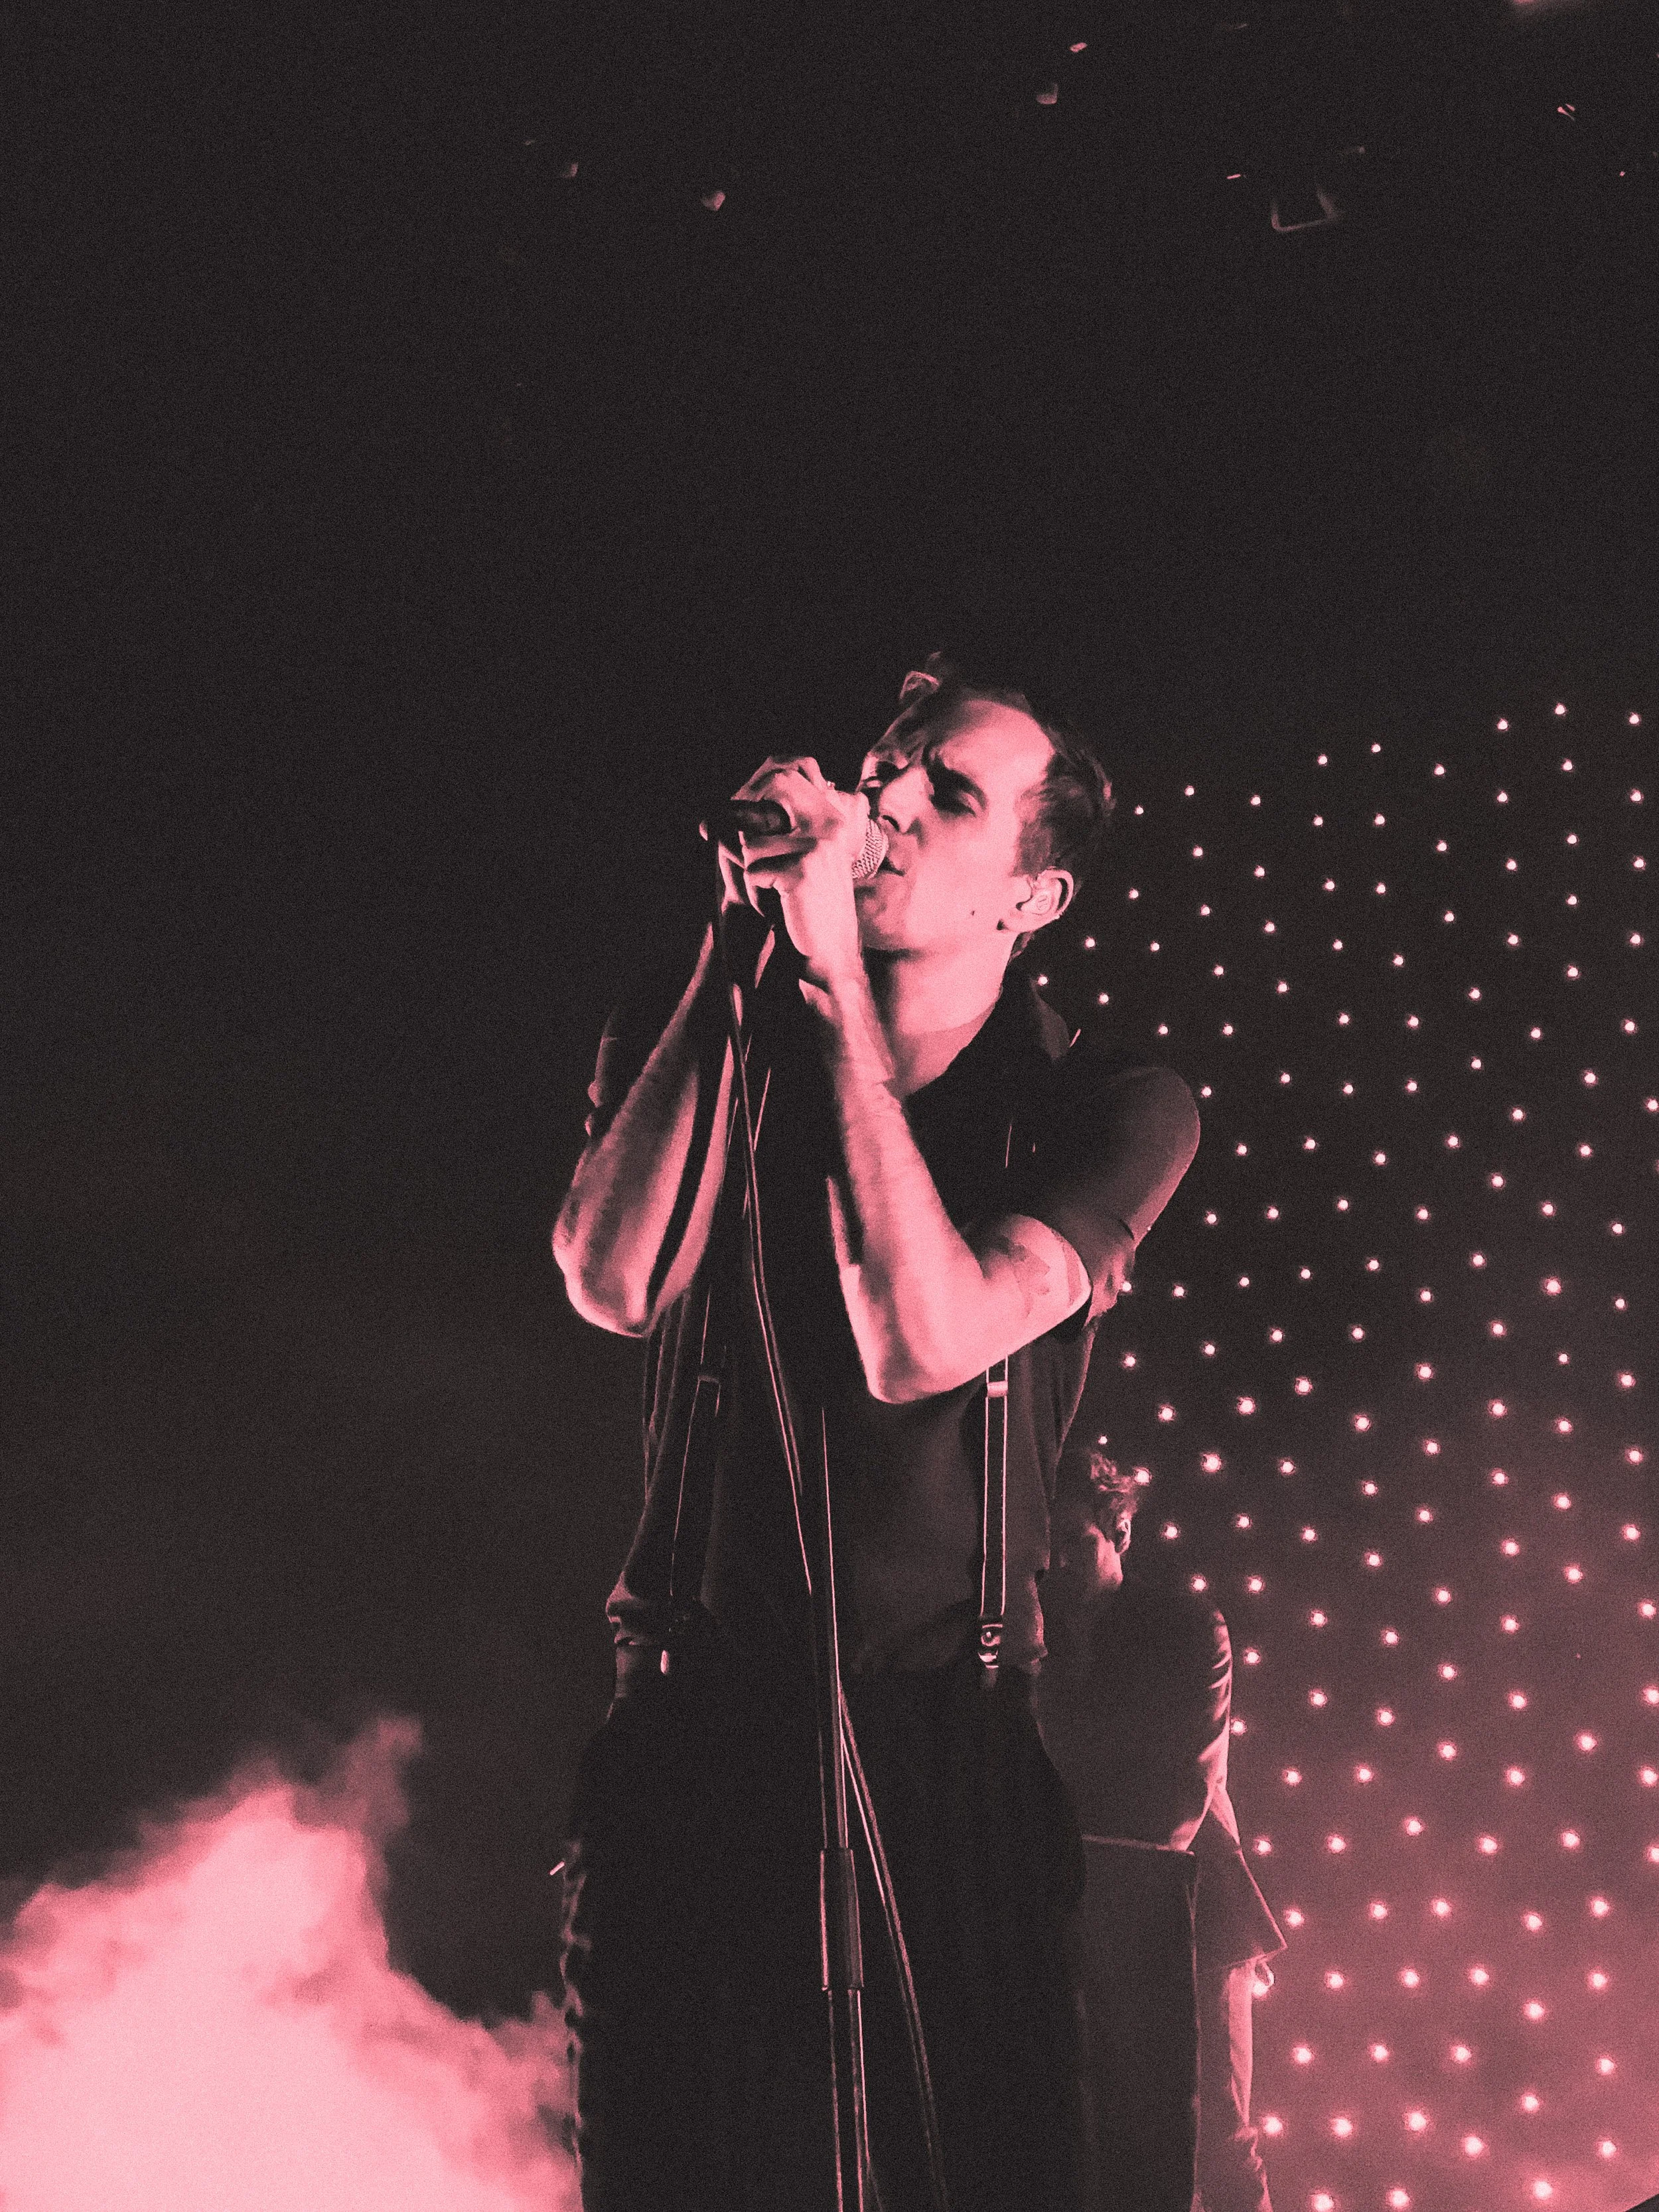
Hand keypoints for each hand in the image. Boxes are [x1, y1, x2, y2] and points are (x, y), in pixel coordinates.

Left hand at [718, 757, 871, 987]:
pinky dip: (758, 897)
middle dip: (750, 856)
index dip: (747, 812)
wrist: (828, 956)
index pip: (772, 793)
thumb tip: (706, 822)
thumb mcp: (777, 863)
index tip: (747, 838)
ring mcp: (817, 845)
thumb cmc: (798, 910)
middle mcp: (827, 825)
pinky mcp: (803, 869)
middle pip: (754, 822)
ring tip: (780, 899)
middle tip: (772, 886)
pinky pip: (753, 872)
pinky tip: (782, 911)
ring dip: (754, 879)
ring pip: (749, 848)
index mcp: (827, 819)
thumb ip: (750, 833)